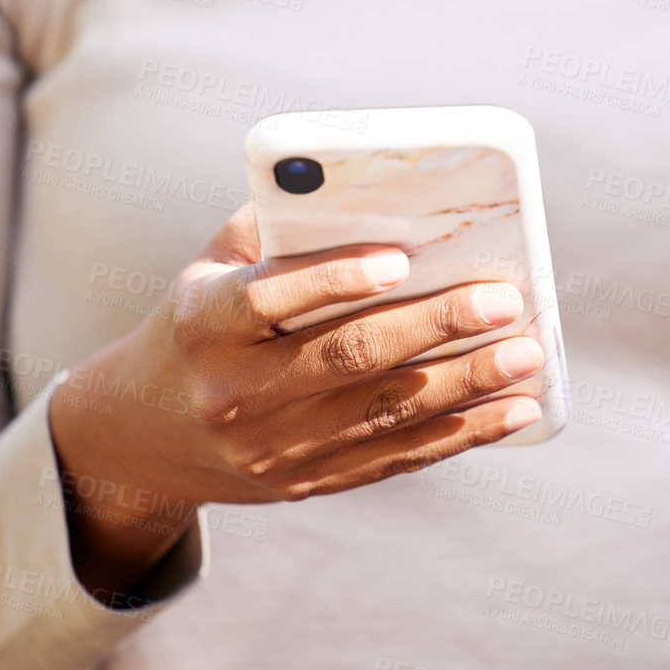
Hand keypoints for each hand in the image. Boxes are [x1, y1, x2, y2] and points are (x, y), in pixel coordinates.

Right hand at [48, 204, 545, 601]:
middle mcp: (231, 393)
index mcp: (203, 323)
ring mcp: (269, 448)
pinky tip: (513, 409)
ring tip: (528, 353)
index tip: (401, 259)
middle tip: (503, 301)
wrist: (142, 435)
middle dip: (435, 326)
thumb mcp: (211, 265)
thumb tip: (367, 187)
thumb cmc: (201, 322)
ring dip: (465, 384)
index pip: (268, 298)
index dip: (334, 278)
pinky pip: (394, 457)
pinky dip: (461, 434)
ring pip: (382, 413)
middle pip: (345, 357)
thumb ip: (275, 226)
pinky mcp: (303, 482)